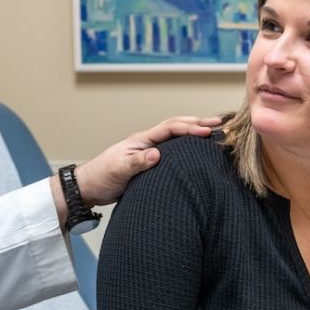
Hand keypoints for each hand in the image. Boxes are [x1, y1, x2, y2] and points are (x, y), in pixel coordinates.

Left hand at [69, 115, 221, 206]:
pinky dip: (187, 146)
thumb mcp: (118, 170)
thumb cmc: (101, 176)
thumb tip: (156, 154)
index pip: (171, 128)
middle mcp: (148, 142)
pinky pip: (173, 150)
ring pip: (176, 137)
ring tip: (214, 132)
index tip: (208, 131)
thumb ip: (137, 162)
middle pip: (177, 127)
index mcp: (142, 140)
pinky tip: (196, 151)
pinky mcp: (150, 162)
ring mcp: (149, 151)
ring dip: (194, 132)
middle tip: (220, 123)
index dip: (190, 128)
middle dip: (198, 123)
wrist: (89, 187)